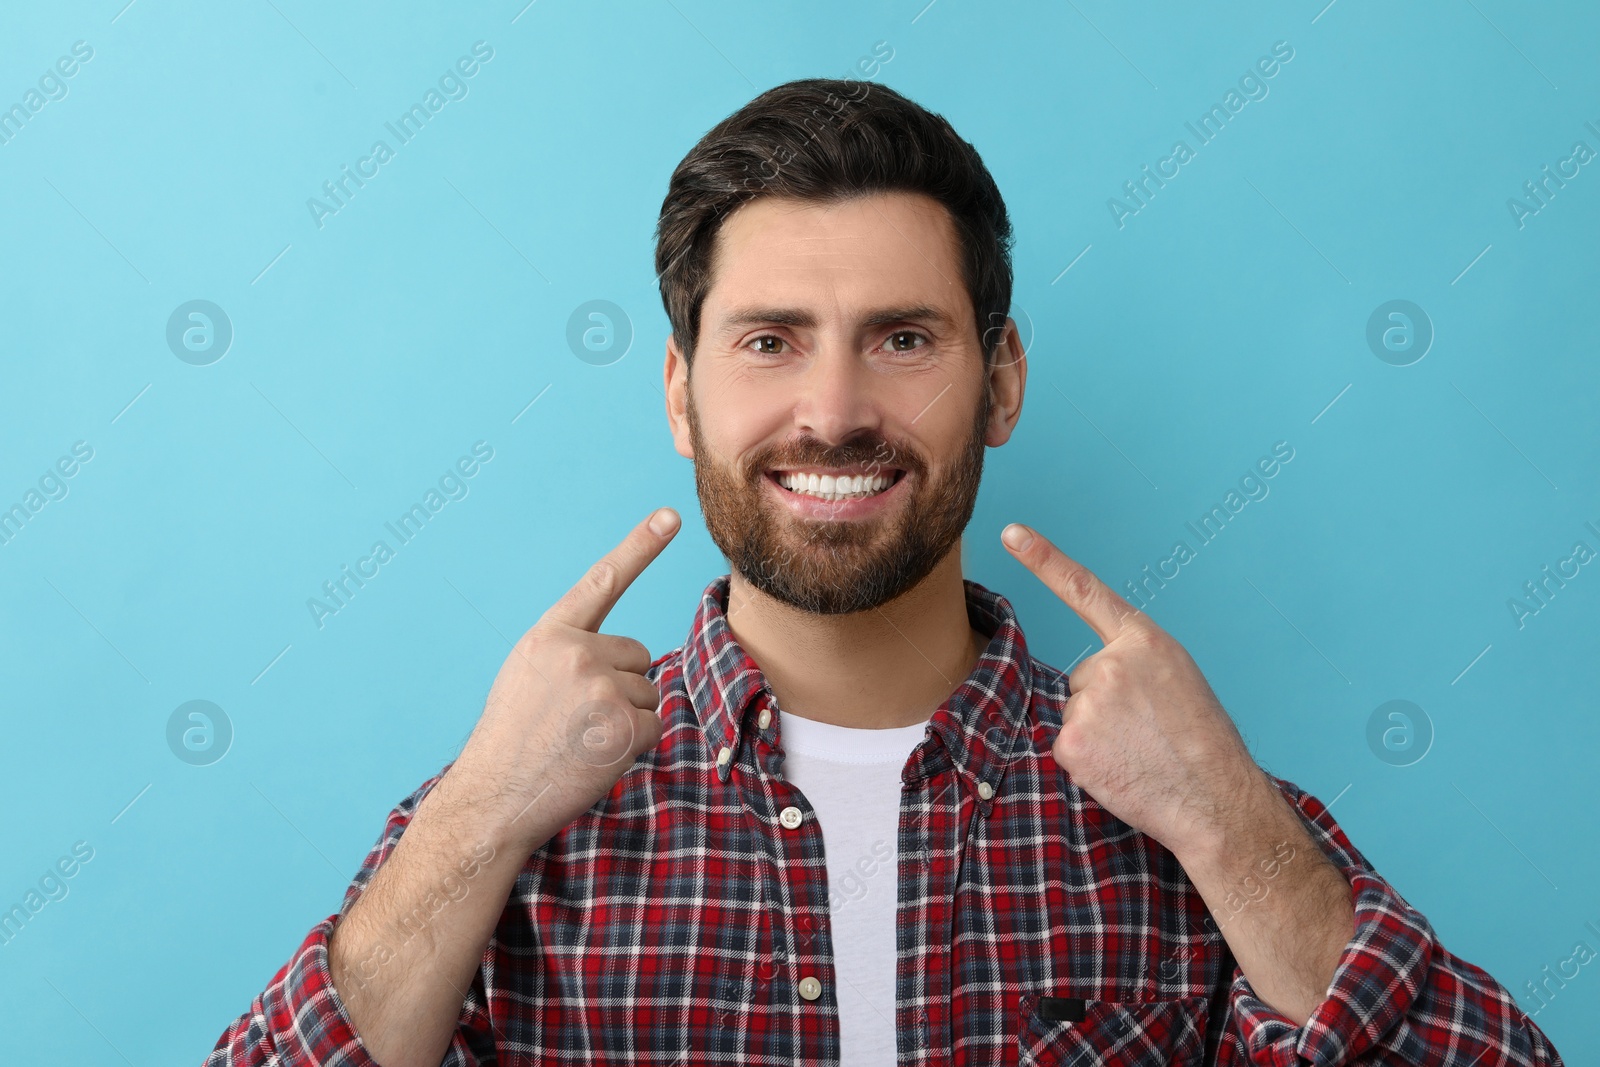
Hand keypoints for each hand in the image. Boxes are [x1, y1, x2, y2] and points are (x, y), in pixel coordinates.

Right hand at [450, 508, 680, 851]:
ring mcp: (604, 687)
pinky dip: (634, 745)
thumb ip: (569, 652)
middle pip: (637, 655)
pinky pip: (654, 725)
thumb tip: (625, 655)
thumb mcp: (527, 676)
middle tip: (577, 719)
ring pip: (648, 691)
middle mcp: (578, 652)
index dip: (640, 545)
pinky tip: (597, 756)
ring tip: (581, 739)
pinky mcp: (626, 724)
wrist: (496, 798)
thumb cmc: (512, 741)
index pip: (602, 581)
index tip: (670, 516)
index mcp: (550, 636)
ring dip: (626, 717)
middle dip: (619, 685)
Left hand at [1001, 522, 1271, 860]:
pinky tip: (1122, 770)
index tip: (1011, 533)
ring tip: (1141, 752)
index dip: (1043, 559)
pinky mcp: (1071, 742)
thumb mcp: (1178, 679)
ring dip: (1099, 734)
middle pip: (1083, 678)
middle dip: (1106, 705)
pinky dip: (1089, 762)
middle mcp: (1111, 663)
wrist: (1216, 800)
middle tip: (1148, 731)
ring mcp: (1088, 703)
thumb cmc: (1203, 742)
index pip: (1084, 590)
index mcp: (1144, 641)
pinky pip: (1068, 746)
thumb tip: (1095, 682)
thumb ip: (1135, 663)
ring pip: (1076, 713)